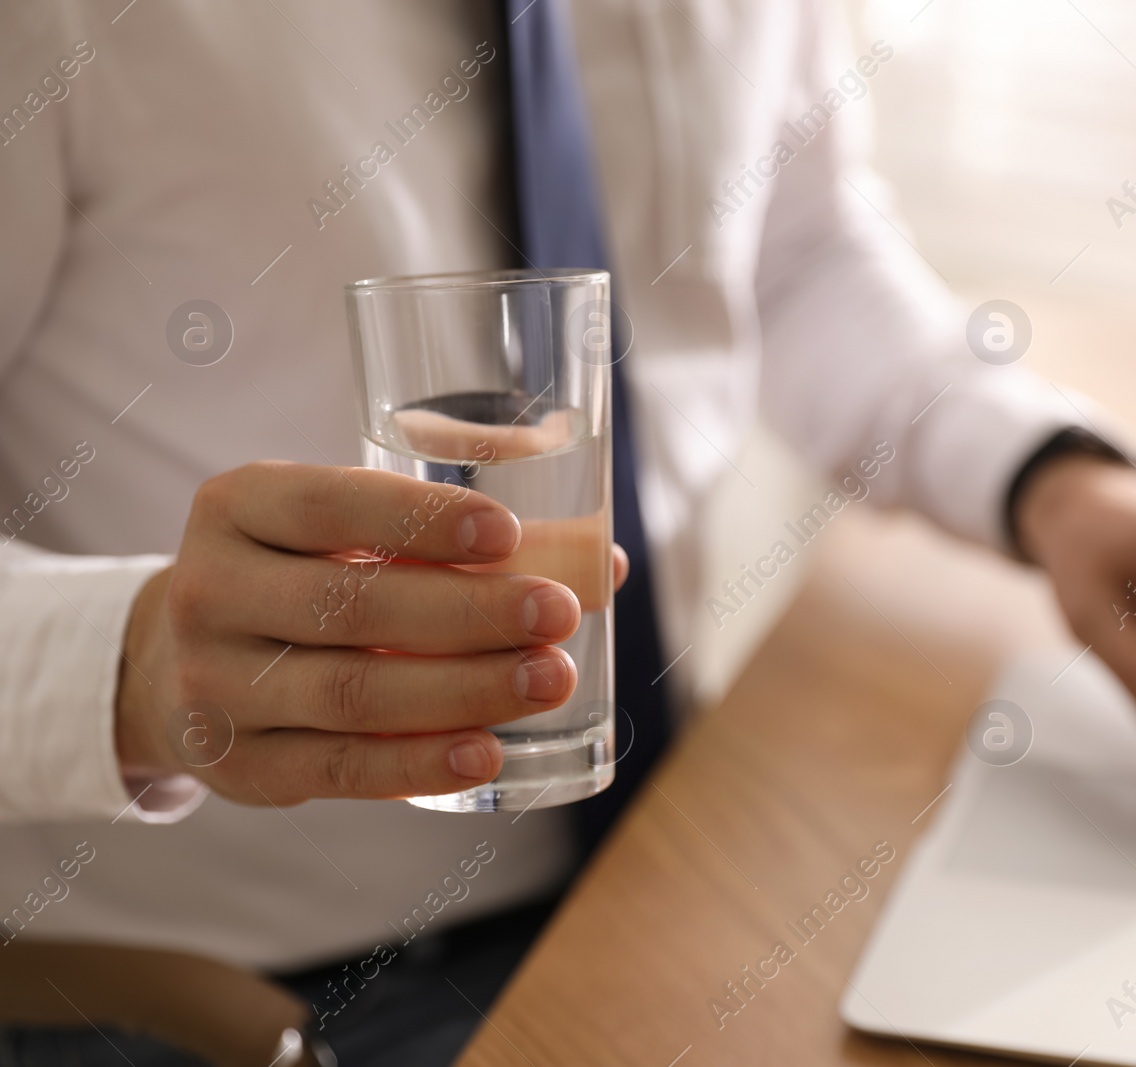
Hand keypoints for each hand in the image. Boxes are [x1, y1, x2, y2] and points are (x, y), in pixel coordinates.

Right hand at [115, 461, 618, 805]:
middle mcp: (212, 591)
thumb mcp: (353, 527)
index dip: (421, 521)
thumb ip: (469, 533)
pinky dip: (419, 764)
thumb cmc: (310, 573)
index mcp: (239, 507)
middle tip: (560, 614)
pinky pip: (340, 769)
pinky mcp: (242, 765)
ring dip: (463, 690)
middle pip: (352, 606)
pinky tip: (488, 752)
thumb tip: (605, 561)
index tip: (508, 534)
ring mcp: (217, 687)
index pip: (329, 506)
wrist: (184, 662)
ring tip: (551, 679)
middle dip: (469, 613)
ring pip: (352, 694)